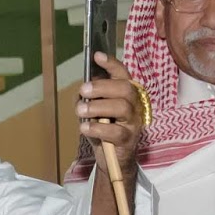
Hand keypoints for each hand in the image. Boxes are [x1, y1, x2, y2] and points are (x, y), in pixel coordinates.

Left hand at [79, 53, 143, 178]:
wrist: (112, 158)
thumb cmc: (103, 130)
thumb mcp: (92, 112)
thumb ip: (87, 100)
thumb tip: (81, 92)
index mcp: (126, 94)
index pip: (123, 74)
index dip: (111, 64)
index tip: (96, 56)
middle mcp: (134, 105)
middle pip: (125, 88)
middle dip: (102, 86)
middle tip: (84, 90)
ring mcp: (133, 122)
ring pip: (122, 107)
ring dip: (98, 107)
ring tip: (80, 111)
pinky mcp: (128, 139)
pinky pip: (116, 131)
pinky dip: (97, 128)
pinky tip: (85, 128)